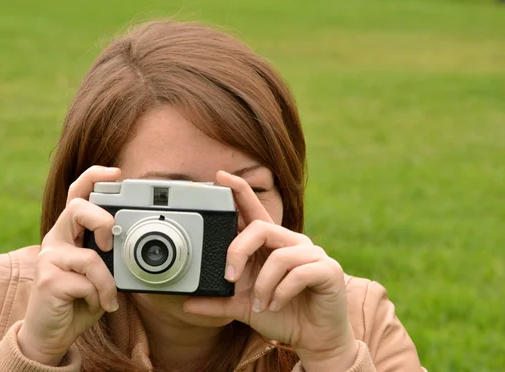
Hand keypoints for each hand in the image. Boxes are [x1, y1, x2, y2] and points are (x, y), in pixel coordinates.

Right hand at [17, 166, 120, 365]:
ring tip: (106, 296)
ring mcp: (49, 258)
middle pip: (77, 208)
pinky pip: (87, 281)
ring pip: (90, 255)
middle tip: (112, 242)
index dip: (94, 178)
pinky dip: (99, 296)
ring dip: (106, 282)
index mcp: (69, 232)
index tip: (116, 173)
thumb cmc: (79, 299)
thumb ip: (109, 254)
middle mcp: (56, 239)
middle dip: (103, 221)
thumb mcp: (100, 271)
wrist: (52, 333)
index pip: (77, 194)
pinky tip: (94, 304)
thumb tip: (132, 241)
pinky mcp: (47, 279)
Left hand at [183, 171, 357, 370]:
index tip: (220, 177)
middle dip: (239, 251)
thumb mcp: (244, 308)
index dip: (240, 190)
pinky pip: (299, 273)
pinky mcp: (328, 270)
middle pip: (261, 228)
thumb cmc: (282, 315)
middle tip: (230, 278)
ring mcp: (312, 254)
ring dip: (263, 286)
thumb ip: (218, 303)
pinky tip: (277, 305)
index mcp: (272, 244)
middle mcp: (292, 242)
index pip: (254, 210)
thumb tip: (187, 302)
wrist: (315, 339)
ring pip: (279, 257)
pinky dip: (282, 293)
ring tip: (261, 304)